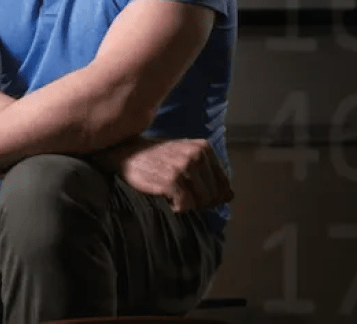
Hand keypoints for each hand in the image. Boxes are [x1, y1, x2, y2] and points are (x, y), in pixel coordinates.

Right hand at [116, 137, 233, 213]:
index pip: (223, 185)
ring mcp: (184, 168)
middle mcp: (197, 155)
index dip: (211, 195)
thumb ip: (208, 175)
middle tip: (180, 194)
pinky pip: (185, 206)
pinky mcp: (172, 181)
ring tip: (172, 193)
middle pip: (213, 196)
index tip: (194, 192)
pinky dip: (176, 207)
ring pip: (201, 202)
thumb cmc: (157, 157)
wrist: (126, 152)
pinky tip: (166, 197)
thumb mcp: (185, 158)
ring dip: (187, 204)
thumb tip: (230, 196)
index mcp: (204, 148)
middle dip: (199, 202)